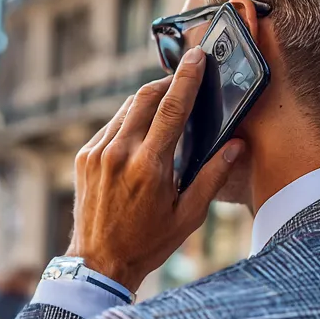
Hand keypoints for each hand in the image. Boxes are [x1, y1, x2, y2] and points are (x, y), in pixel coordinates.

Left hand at [66, 47, 245, 293]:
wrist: (98, 262)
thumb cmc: (148, 243)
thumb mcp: (189, 215)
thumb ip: (213, 177)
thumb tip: (236, 145)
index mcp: (149, 165)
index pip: (172, 108)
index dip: (186, 77)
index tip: (196, 56)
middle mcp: (119, 153)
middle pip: (146, 98)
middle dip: (167, 84)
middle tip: (184, 83)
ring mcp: (97, 153)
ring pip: (126, 110)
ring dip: (148, 104)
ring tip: (165, 114)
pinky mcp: (83, 158)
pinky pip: (110, 127)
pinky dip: (128, 123)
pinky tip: (140, 137)